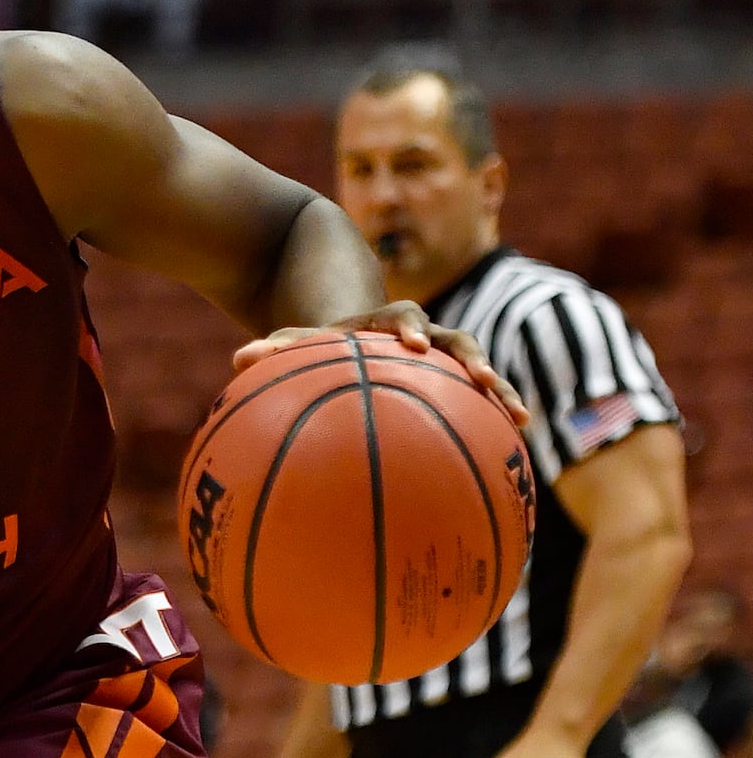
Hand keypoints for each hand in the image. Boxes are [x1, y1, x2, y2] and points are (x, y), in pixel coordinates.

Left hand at [232, 300, 529, 426]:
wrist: (358, 329)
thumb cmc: (326, 344)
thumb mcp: (303, 343)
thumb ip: (276, 350)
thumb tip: (238, 359)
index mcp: (385, 323)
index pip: (401, 317)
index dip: (409, 328)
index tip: (414, 343)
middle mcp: (422, 335)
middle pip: (453, 338)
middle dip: (468, 356)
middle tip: (479, 376)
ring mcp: (444, 357)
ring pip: (478, 366)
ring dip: (497, 386)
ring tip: (518, 414)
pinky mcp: (455, 379)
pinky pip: (482, 395)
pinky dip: (499, 412)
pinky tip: (520, 441)